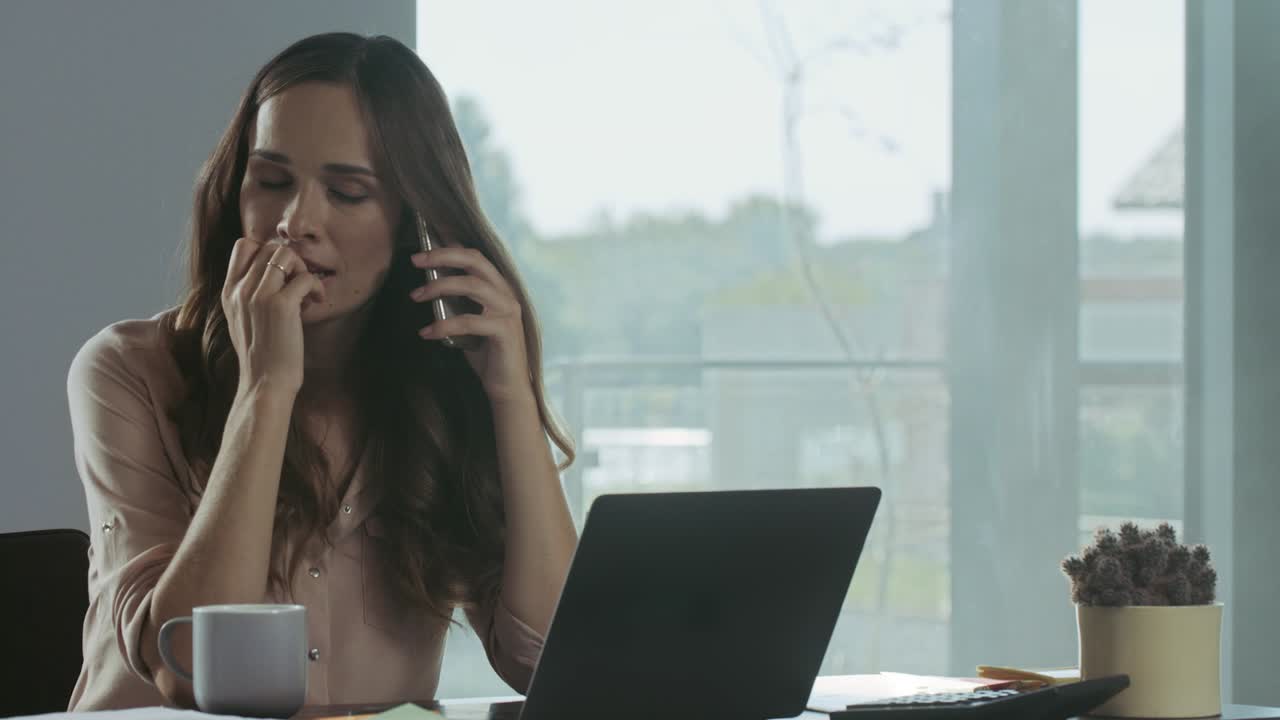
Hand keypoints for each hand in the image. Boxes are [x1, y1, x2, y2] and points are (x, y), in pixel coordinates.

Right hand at [222, 237, 325, 396]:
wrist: (265, 383)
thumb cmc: (261, 355)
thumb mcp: (242, 320)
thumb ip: (248, 295)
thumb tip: (270, 272)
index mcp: (229, 292)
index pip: (243, 246)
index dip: (267, 252)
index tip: (281, 274)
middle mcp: (240, 290)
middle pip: (268, 247)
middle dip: (291, 261)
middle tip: (299, 284)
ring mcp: (258, 296)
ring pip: (285, 255)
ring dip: (302, 269)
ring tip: (306, 291)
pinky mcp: (280, 306)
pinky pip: (304, 277)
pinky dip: (316, 286)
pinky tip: (316, 301)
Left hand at [409, 246, 531, 404]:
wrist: (507, 387)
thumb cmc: (486, 354)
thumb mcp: (469, 322)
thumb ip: (458, 303)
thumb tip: (429, 285)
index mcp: (499, 288)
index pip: (475, 256)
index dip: (449, 247)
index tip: (423, 247)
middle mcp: (506, 294)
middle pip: (474, 260)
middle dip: (442, 256)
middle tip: (415, 260)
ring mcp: (508, 311)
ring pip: (471, 285)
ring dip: (439, 287)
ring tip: (415, 296)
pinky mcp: (504, 331)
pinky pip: (469, 321)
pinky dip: (444, 325)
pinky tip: (427, 332)